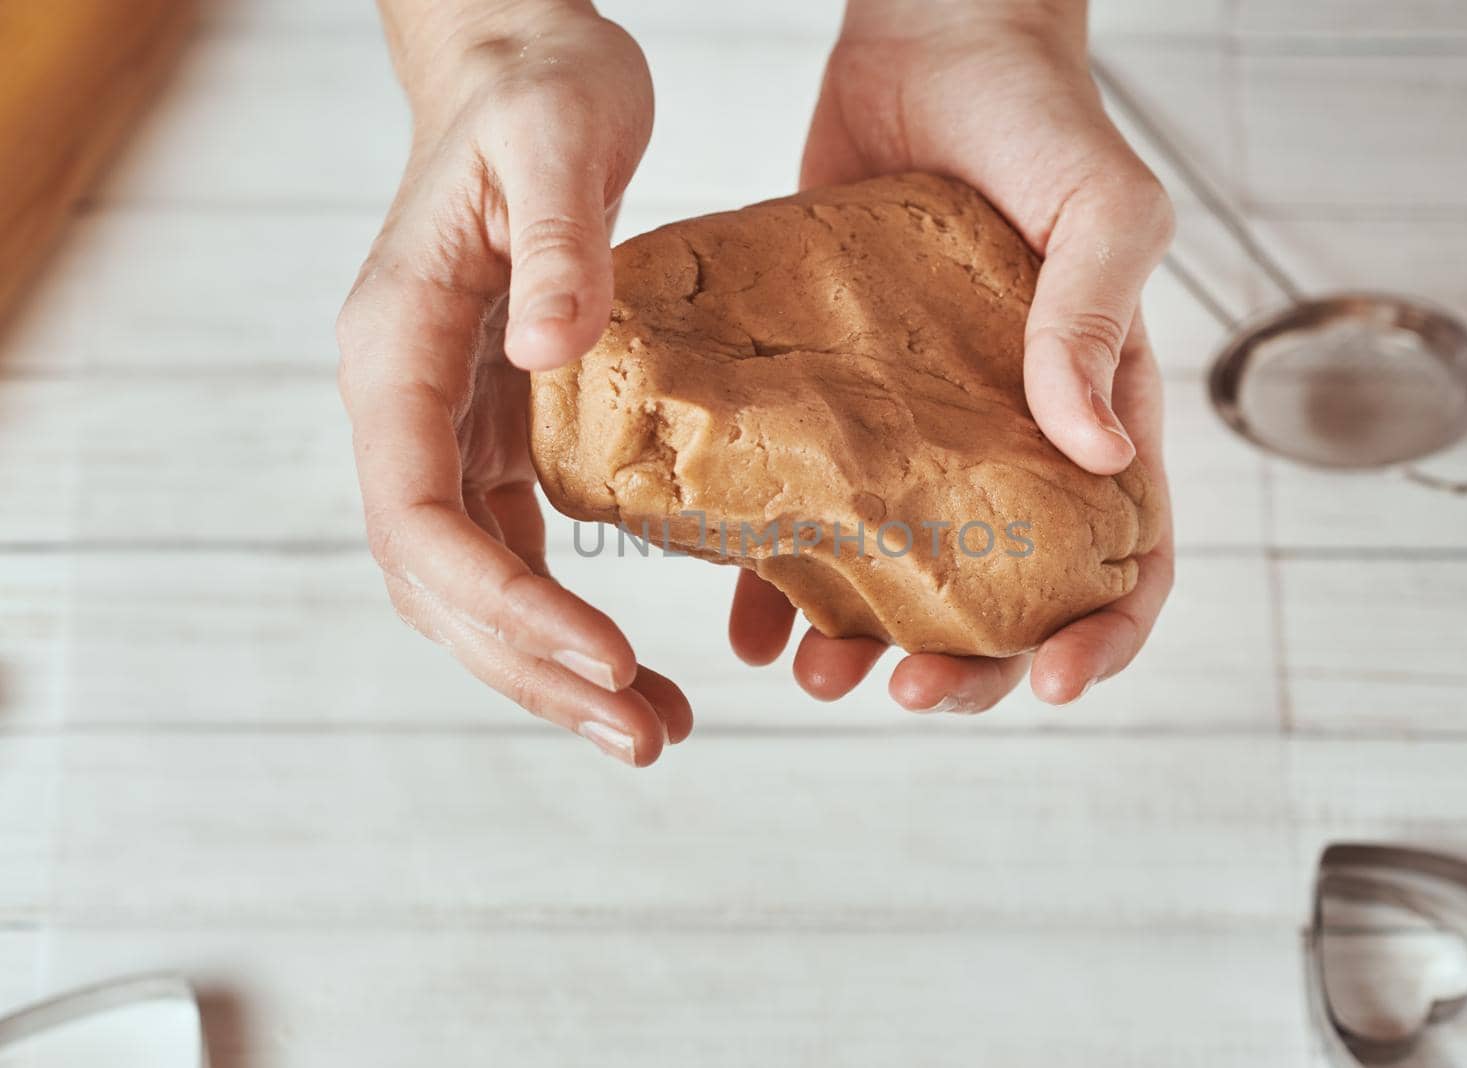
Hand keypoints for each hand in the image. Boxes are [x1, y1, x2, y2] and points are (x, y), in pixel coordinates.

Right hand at [337, 2, 689, 763]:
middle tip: (645, 737)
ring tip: (651, 730)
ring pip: (472, 583)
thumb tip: (556, 354)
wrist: (522, 67)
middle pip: (440, 582)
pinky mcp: (496, 427)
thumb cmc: (537, 93)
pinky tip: (629, 657)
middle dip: (535, 670)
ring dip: (549, 667)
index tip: (608, 657)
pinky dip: (562, 613)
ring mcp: (444, 422)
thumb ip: (559, 246)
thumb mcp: (556, 142)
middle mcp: (402, 402)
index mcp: (394, 347)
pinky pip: (511, 546)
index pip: (420, 516)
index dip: (506, 606)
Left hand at [728, 0, 1175, 710]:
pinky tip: (749, 619)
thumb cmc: (1039, 120)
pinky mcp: (836, 400)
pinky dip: (782, 578)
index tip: (1060, 684)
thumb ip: (1099, 320)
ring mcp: (919, 431)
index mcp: (1099, 415)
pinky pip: (812, 510)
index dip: (1107, 635)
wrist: (929, 43)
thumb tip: (1098, 451)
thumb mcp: (1103, 210)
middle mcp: (1009, 442)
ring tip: (818, 675)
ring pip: (901, 576)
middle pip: (1006, 597)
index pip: (1127, 555)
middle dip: (969, 666)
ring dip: (865, 643)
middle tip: (907, 691)